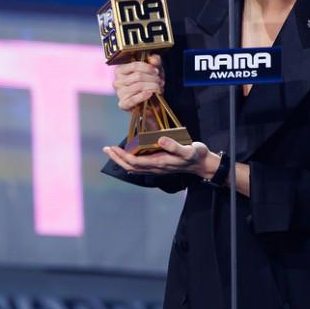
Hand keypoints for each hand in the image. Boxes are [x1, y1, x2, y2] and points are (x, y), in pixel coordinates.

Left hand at [103, 136, 220, 178]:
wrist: (203, 164)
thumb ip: (174, 145)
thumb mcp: (188, 149)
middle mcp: (156, 167)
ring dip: (122, 161)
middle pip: (131, 166)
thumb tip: (160, 140)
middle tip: (106, 149)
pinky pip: (140, 167)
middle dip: (117, 159)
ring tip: (113, 152)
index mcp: (160, 162)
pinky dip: (131, 163)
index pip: (135, 161)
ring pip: (134, 168)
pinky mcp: (160, 166)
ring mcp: (157, 168)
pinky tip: (127, 157)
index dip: (122, 156)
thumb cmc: (196, 155)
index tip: (113, 147)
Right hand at [113, 53, 163, 110]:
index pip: (134, 65)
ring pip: (138, 86)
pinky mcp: (123, 104)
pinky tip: (151, 94)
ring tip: (158, 88)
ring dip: (152, 87)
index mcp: (121, 71)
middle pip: (138, 76)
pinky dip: (144, 96)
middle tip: (160, 81)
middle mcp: (117, 81)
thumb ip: (155, 61)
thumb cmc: (149, 85)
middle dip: (152, 78)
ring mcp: (119, 93)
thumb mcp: (154, 70)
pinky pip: (134, 99)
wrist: (150, 104)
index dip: (148, 68)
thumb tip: (153, 59)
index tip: (156, 71)